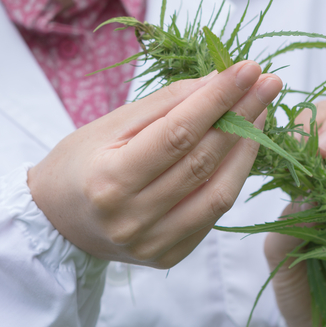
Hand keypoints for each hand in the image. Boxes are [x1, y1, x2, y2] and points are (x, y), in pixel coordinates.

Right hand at [28, 61, 281, 267]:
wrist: (57, 222)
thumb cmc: (80, 163)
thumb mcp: (111, 124)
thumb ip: (167, 103)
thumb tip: (219, 80)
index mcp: (109, 180)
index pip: (177, 133)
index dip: (218, 99)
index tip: (248, 69)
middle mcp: (132, 218)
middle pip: (203, 162)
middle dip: (242, 117)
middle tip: (268, 83)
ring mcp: (152, 244)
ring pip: (219, 194)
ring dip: (248, 148)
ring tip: (263, 111)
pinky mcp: (169, 257)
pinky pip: (213, 214)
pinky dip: (233, 177)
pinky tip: (243, 147)